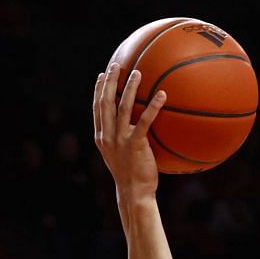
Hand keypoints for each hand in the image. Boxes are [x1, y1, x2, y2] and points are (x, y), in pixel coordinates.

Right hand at [92, 67, 166, 203]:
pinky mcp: (135, 145)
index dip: (99, 90)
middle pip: (105, 102)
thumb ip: (121, 139)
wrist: (133, 193)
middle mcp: (107, 136)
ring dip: (129, 88)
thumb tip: (132, 126)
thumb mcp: (120, 156)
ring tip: (137, 73)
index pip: (97, 108)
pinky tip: (162, 95)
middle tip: (116, 65)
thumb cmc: (131, 176)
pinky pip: (145, 121)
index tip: (102, 75)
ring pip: (122, 107)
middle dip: (110, 81)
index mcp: (101, 137)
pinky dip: (153, 107)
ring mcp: (120, 140)